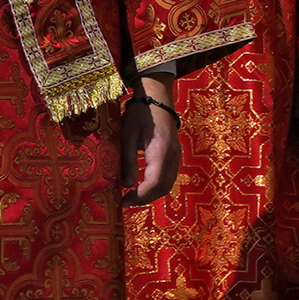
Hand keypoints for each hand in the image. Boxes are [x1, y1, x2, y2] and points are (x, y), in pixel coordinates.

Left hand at [121, 87, 179, 206]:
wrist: (157, 97)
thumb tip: (126, 185)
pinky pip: (169, 176)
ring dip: (151, 194)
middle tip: (125, 202)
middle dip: (145, 199)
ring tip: (132, 195)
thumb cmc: (139, 114)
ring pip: (168, 184)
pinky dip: (157, 185)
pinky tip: (142, 184)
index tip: (122, 201)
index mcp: (160, 152)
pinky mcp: (175, 154)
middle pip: (163, 188)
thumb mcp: (128, 136)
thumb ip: (128, 161)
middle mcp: (173, 156)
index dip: (139, 196)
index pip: (153, 184)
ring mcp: (176, 155)